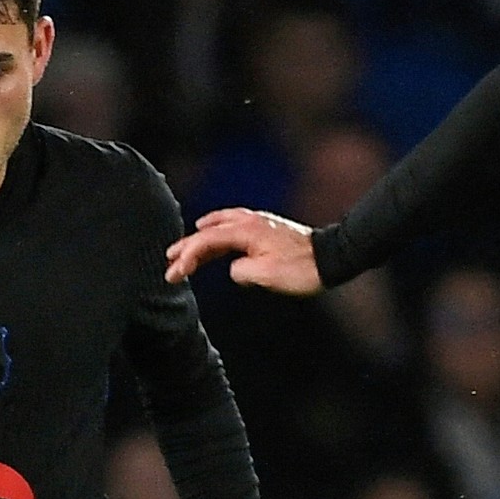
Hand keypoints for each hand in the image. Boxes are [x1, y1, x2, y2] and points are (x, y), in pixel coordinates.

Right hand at [164, 208, 322, 293]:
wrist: (330, 258)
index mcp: (246, 232)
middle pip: (209, 232)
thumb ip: (242, 271)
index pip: (206, 241)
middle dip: (187, 247)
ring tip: (184, 247)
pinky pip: (233, 226)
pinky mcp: (265, 228)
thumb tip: (235, 268)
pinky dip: (217, 231)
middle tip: (169, 261)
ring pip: (220, 226)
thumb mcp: (267, 276)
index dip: (187, 257)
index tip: (174, 273)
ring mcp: (257, 223)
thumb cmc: (301, 269)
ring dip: (201, 238)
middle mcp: (249, 222)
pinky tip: (214, 233)